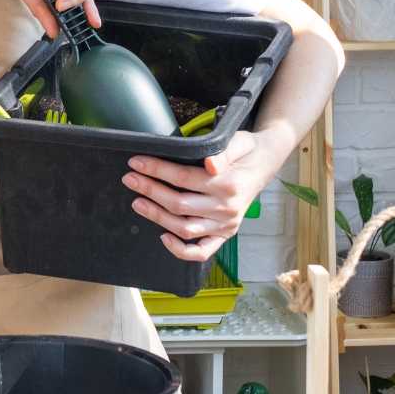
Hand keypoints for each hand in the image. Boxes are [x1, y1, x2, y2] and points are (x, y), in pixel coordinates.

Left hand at [121, 131, 275, 262]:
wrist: (264, 164)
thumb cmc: (245, 151)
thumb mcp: (238, 141)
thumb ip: (224, 153)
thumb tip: (210, 164)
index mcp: (229, 185)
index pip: (184, 178)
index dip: (157, 170)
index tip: (136, 162)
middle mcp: (227, 209)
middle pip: (179, 204)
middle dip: (150, 190)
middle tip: (130, 179)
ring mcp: (225, 226)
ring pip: (184, 227)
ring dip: (157, 216)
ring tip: (137, 202)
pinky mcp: (224, 236)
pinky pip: (201, 252)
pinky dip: (180, 250)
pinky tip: (163, 237)